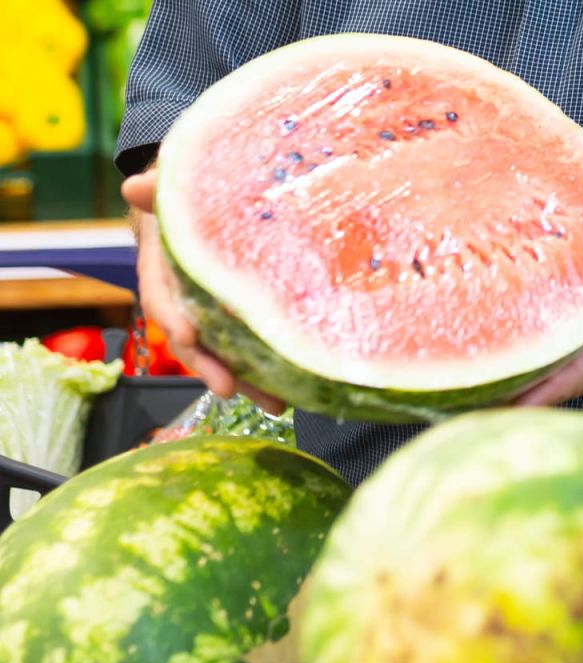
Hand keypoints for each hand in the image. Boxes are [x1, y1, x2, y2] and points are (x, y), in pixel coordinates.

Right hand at [122, 170, 285, 412]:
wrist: (206, 199)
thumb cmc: (188, 193)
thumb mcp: (174, 185)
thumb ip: (159, 189)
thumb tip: (134, 186)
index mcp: (162, 269)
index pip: (161, 297)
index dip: (172, 317)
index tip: (187, 335)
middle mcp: (186, 298)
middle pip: (194, 340)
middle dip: (210, 367)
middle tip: (229, 390)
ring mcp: (215, 313)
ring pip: (225, 353)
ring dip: (248, 382)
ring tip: (276, 405)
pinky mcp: (244, 318)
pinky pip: (252, 347)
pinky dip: (270, 369)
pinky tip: (295, 388)